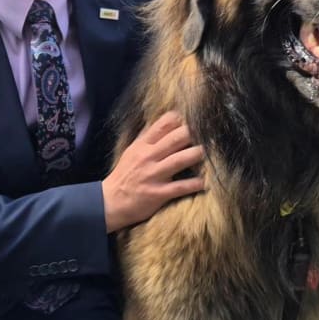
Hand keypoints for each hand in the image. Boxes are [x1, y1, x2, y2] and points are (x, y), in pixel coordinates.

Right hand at [101, 111, 204, 231]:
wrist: (109, 202)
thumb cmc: (124, 175)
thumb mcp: (132, 151)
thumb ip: (147, 137)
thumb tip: (162, 121)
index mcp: (143, 145)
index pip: (163, 124)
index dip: (180, 119)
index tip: (195, 117)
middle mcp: (148, 157)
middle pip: (175, 139)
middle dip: (193, 133)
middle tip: (209, 132)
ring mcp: (153, 175)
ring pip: (179, 160)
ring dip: (197, 154)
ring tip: (209, 152)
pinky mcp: (158, 193)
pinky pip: (180, 187)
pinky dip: (194, 184)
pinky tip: (205, 182)